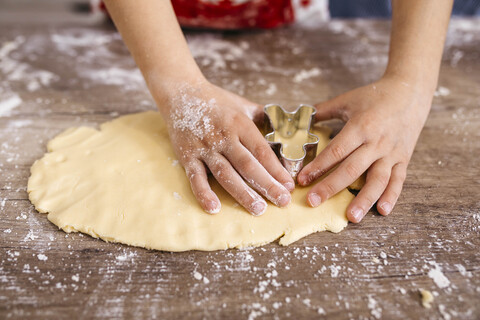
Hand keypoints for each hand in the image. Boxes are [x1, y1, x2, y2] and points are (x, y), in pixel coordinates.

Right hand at [163, 81, 294, 215]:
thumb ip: (264, 118)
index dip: (276, 170)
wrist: (181, 93)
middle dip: (267, 185)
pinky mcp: (188, 156)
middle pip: (248, 166)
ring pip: (226, 174)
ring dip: (243, 194)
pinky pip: (196, 178)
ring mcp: (205, 148)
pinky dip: (204, 194)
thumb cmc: (216, 101)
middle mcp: (224, 137)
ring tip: (258, 209)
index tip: (289, 185)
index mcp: (240, 124)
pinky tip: (214, 208)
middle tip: (282, 202)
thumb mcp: (243, 105)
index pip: (262, 151)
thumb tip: (286, 130)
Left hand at [297, 76, 432, 222]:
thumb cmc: (375, 96)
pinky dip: (391, 196)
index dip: (318, 167)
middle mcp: (376, 142)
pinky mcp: (403, 159)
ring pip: (377, 179)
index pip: (336, 151)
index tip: (302, 179)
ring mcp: (391, 152)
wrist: (410, 91)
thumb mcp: (347, 100)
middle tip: (313, 201)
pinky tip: (382, 210)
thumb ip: (323, 110)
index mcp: (360, 127)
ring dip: (364, 199)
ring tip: (351, 217)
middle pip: (351, 169)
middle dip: (331, 187)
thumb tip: (300, 118)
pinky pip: (398, 180)